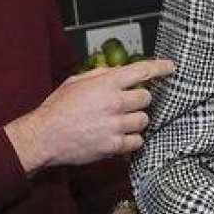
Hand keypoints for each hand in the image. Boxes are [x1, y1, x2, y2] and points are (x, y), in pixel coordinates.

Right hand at [5, 58, 174, 171]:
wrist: (44, 136)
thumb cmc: (57, 108)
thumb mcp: (76, 82)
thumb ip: (99, 74)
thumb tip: (116, 70)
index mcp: (106, 83)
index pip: (142, 71)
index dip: (160, 67)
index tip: (170, 68)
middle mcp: (114, 103)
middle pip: (147, 98)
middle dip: (141, 100)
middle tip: (129, 103)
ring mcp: (115, 125)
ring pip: (144, 120)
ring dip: (136, 120)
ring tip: (121, 121)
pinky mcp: (113, 146)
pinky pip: (137, 141)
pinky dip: (132, 139)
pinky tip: (120, 136)